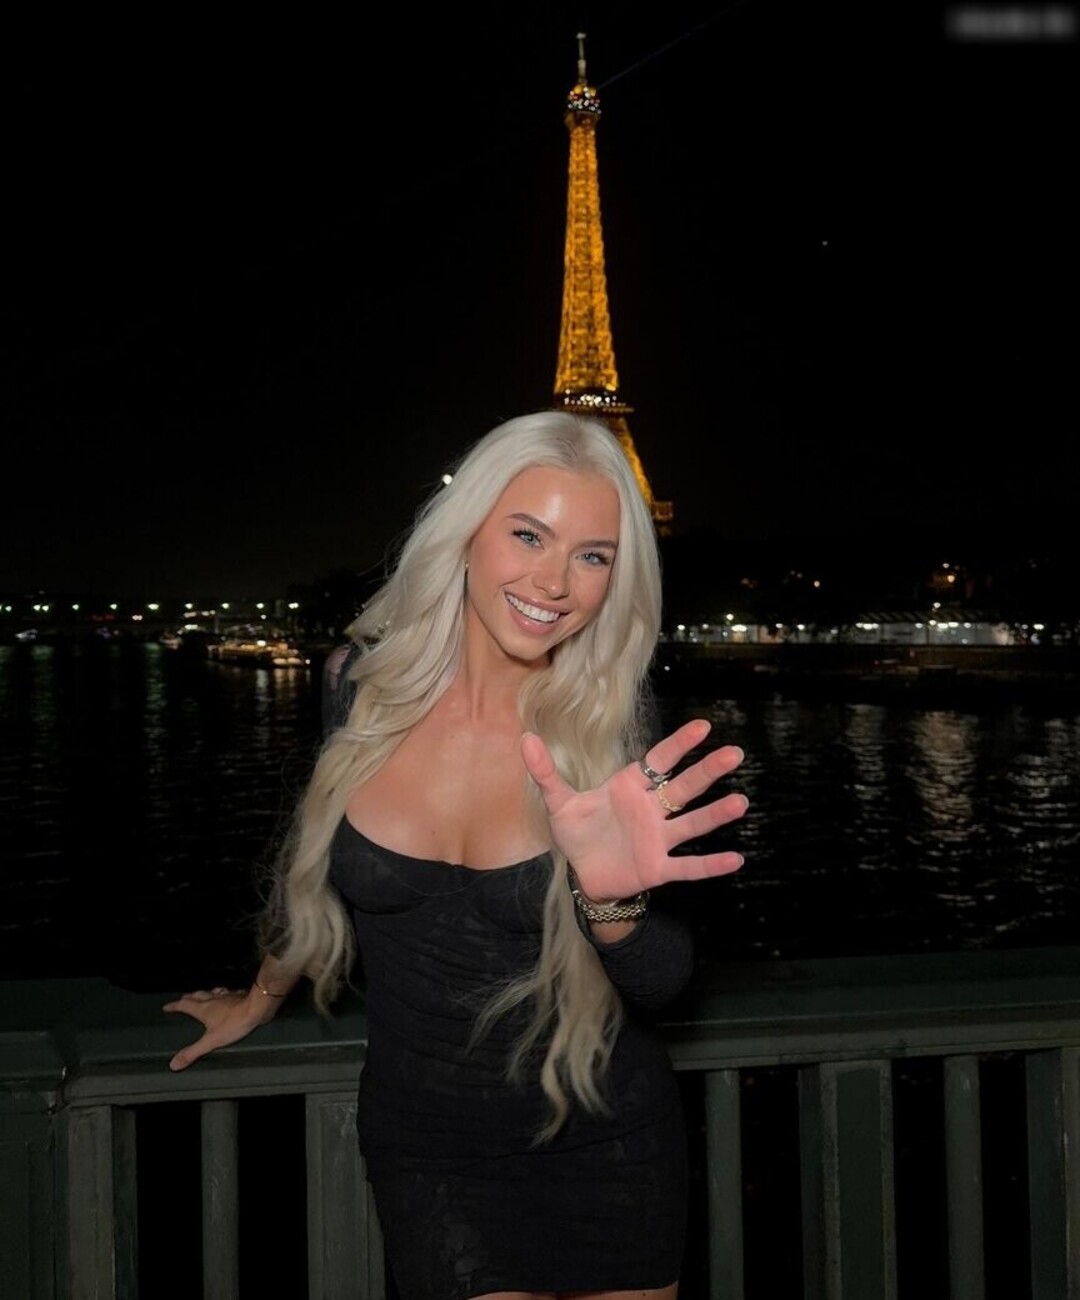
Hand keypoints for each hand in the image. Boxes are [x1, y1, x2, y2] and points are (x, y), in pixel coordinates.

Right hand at [162, 985, 268, 1071]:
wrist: (256, 1008)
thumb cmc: (235, 1023)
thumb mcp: (211, 1041)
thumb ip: (193, 1052)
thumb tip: (174, 1063)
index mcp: (203, 1009)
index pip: (184, 1005)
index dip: (174, 1006)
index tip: (167, 1006)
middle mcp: (213, 999)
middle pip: (197, 996)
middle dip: (188, 998)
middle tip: (183, 999)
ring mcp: (226, 996)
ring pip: (211, 992)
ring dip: (204, 994)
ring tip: (202, 995)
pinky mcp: (238, 995)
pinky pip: (227, 992)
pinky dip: (222, 994)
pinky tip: (227, 996)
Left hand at [521, 717, 747, 903]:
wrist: (583, 875)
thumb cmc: (578, 833)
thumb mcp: (559, 802)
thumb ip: (546, 772)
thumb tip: (525, 738)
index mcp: (630, 788)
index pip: (659, 761)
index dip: (679, 744)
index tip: (703, 726)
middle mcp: (650, 810)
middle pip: (683, 787)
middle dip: (707, 771)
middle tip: (734, 753)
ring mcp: (657, 839)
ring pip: (690, 824)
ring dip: (714, 814)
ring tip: (739, 802)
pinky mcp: (657, 868)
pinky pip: (688, 867)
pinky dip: (710, 865)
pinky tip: (736, 860)